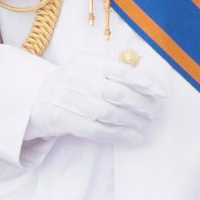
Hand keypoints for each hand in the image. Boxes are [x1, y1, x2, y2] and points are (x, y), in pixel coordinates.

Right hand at [31, 54, 163, 143]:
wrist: (37, 98)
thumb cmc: (72, 83)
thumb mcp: (87, 68)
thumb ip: (111, 72)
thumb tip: (146, 86)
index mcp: (88, 62)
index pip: (123, 71)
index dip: (145, 83)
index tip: (161, 94)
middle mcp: (80, 79)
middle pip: (119, 94)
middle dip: (142, 105)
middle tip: (154, 113)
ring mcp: (72, 101)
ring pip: (111, 114)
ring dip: (133, 121)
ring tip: (145, 125)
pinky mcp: (66, 120)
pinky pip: (99, 130)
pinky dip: (120, 135)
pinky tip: (134, 137)